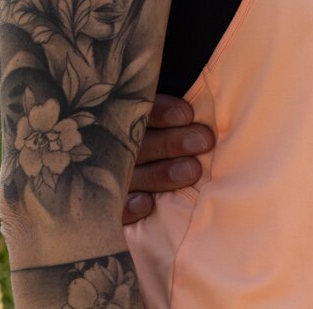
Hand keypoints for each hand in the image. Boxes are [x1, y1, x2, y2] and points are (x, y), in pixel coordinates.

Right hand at [121, 94, 214, 224]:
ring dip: (161, 174)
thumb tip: (199, 104)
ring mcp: (107, 177)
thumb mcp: (158, 115)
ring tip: (193, 170)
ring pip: (131, 175)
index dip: (162, 112)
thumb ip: (170, 107)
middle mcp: (112, 147)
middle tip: (204, 141)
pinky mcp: (109, 207)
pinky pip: (114, 209)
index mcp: (123, 119)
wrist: (113, 186)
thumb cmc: (165, 136)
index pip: (139, 112)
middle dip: (172, 143)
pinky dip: (128, 207)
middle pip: (139, 144)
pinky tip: (146, 204)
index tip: (188, 114)